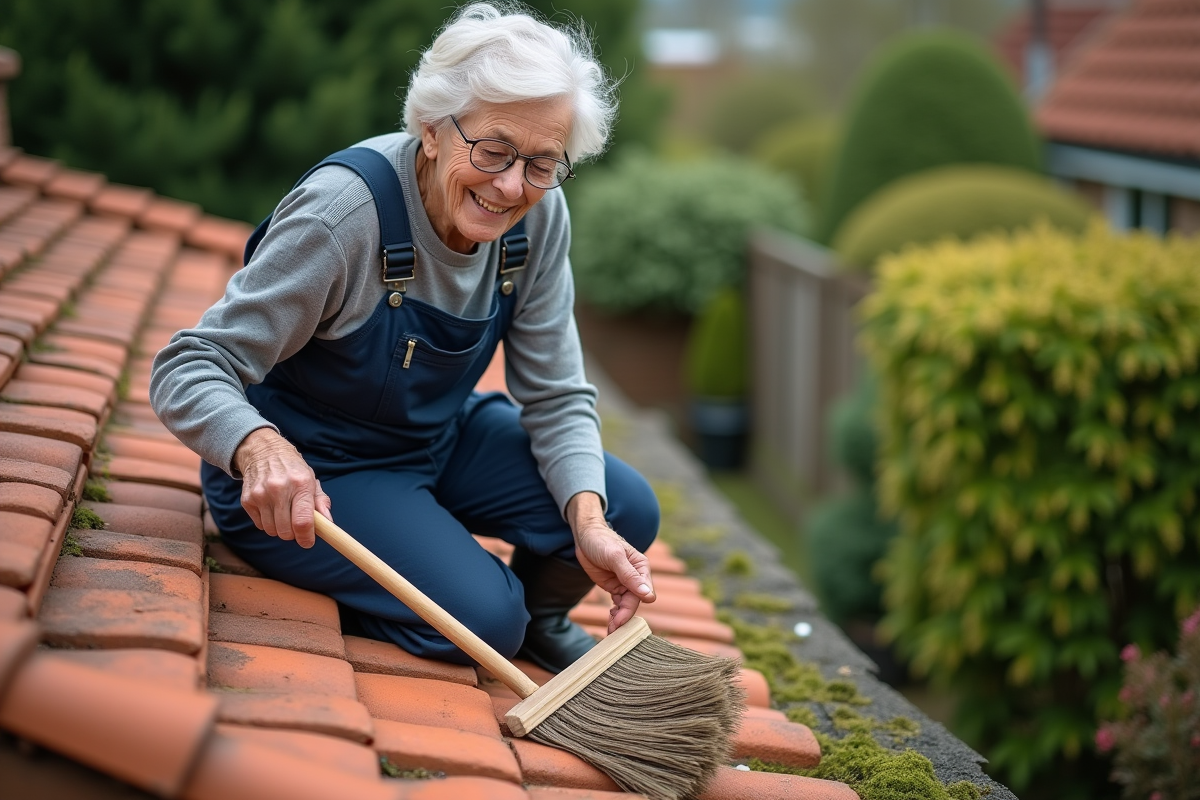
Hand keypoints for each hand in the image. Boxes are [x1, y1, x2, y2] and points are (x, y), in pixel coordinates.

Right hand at [233, 428, 331, 547]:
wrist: (263, 452)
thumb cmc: (292, 469)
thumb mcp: (311, 479)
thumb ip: (321, 502)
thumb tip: (329, 523)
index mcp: (300, 483)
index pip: (302, 521)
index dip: (306, 538)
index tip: (308, 542)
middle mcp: (279, 489)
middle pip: (286, 531)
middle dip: (293, 534)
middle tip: (296, 526)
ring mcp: (261, 495)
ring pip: (272, 531)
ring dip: (280, 529)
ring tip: (283, 515)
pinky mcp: (247, 500)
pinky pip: (260, 525)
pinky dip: (267, 523)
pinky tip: (271, 510)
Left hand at [567, 492, 654, 633]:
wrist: (586, 536)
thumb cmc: (602, 541)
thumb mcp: (614, 557)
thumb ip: (630, 575)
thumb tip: (648, 595)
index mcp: (641, 568)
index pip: (643, 593)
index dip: (632, 608)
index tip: (621, 621)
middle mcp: (636, 577)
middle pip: (634, 603)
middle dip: (624, 618)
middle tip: (613, 631)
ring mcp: (624, 583)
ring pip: (626, 606)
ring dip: (620, 619)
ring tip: (610, 631)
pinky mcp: (614, 586)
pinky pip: (618, 604)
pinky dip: (615, 614)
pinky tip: (610, 621)